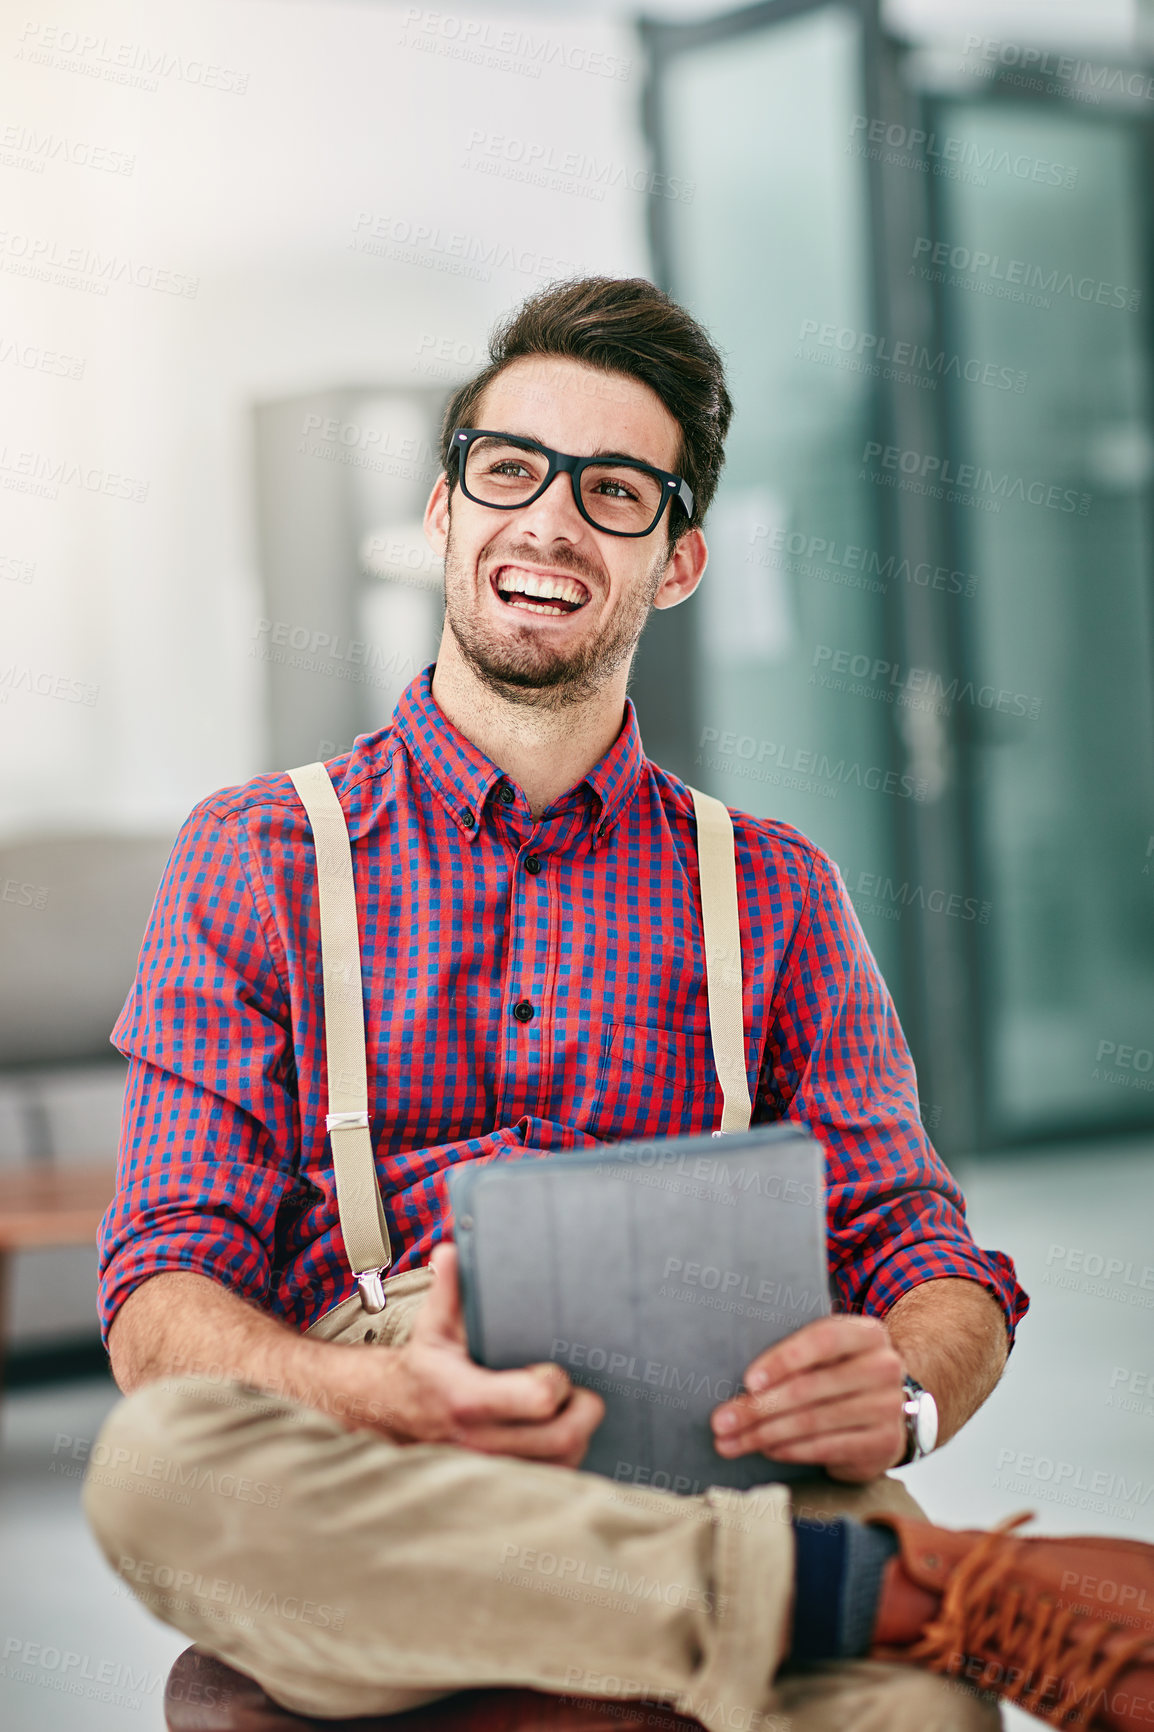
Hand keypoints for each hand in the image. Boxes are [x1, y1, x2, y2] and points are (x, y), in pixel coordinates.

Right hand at [361, 1242, 604, 1467]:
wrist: (390, 1416)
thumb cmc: (424, 1367)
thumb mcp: (433, 1326)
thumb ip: (448, 1288)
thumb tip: (451, 1250)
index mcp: (468, 1399)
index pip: (540, 1399)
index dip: (557, 1382)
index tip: (553, 1369)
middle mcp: (480, 1442)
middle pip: (563, 1438)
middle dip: (583, 1410)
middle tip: (578, 1393)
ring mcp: (490, 1470)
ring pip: (562, 1466)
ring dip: (576, 1437)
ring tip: (567, 1411)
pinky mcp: (497, 1485)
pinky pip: (549, 1483)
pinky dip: (562, 1461)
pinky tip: (555, 1436)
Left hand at [709, 1314, 906, 1483]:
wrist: (886, 1412)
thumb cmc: (838, 1374)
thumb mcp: (826, 1354)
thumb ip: (794, 1355)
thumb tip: (740, 1381)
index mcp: (868, 1333)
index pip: (824, 1340)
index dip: (783, 1359)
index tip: (748, 1381)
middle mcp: (884, 1367)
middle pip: (811, 1387)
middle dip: (759, 1407)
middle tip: (721, 1422)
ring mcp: (889, 1407)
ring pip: (813, 1421)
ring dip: (764, 1434)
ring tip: (731, 1441)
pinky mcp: (885, 1444)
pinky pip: (826, 1447)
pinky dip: (790, 1450)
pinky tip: (766, 1450)